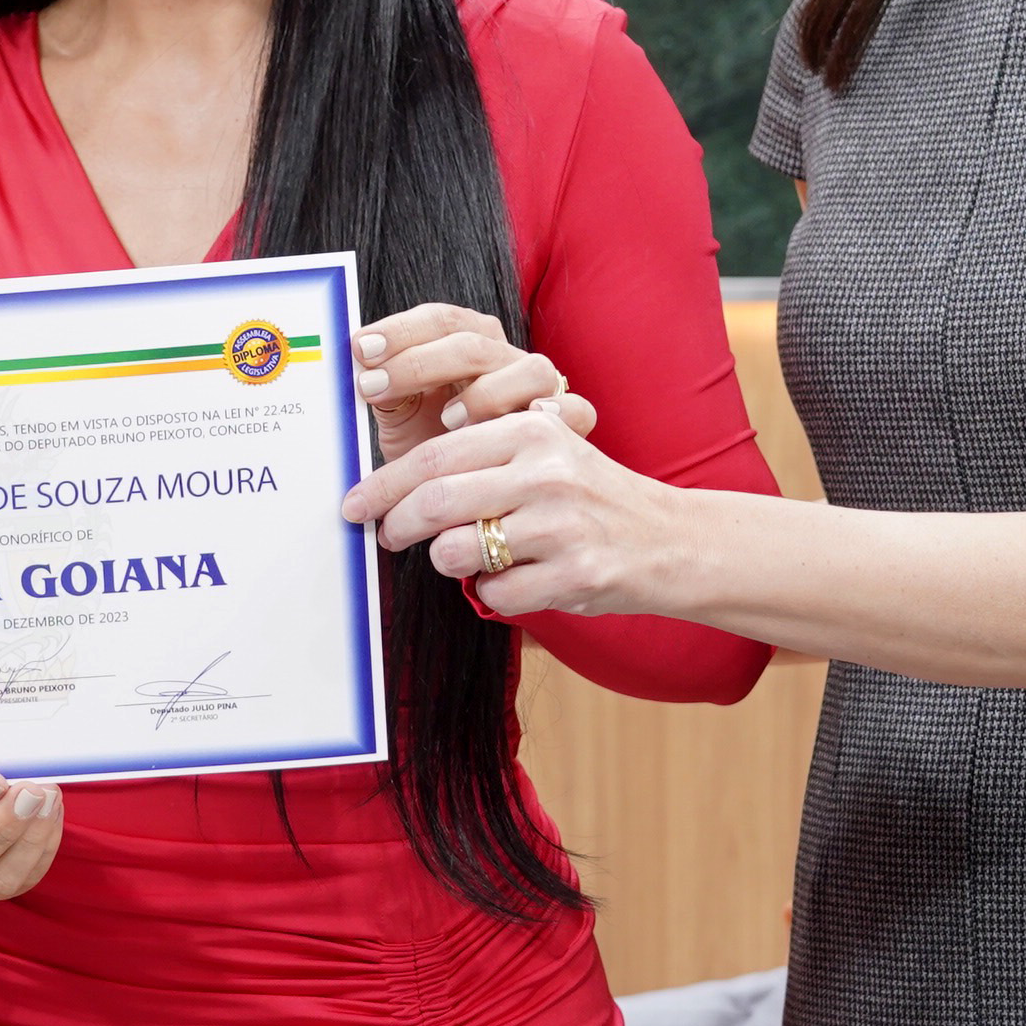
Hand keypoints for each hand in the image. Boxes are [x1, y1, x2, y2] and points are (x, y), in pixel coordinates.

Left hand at [341, 404, 680, 619]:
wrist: (669, 539)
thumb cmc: (591, 497)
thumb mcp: (546, 452)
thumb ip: (484, 454)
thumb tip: (396, 478)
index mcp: (531, 432)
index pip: (435, 456)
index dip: (383, 484)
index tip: (355, 503)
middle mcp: (546, 473)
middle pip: (435, 501)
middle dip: (396, 525)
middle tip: (385, 537)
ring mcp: (561, 526)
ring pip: (457, 551)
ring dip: (447, 561)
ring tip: (467, 555)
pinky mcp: (574, 575)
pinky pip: (495, 593)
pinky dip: (492, 592)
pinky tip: (516, 578)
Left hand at [352, 302, 595, 466]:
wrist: (529, 511)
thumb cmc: (459, 469)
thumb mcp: (416, 430)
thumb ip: (392, 399)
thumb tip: (348, 379)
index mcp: (477, 351)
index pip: (442, 320)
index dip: (401, 331)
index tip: (361, 351)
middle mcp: (514, 367)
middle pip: (474, 345)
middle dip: (419, 362)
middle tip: (373, 388)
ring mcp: (547, 395)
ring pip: (532, 370)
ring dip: (487, 391)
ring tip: (449, 421)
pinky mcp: (576, 432)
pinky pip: (578, 411)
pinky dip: (558, 411)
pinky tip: (527, 423)